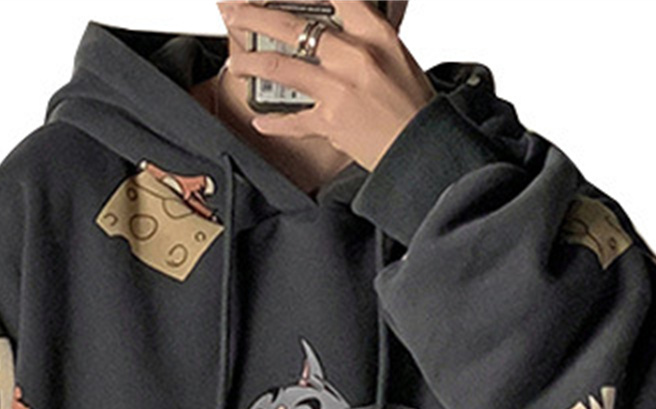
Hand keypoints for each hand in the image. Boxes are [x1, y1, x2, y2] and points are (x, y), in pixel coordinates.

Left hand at [216, 0, 434, 172]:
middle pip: (293, 26)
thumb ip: (364, 37)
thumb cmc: (413, 105)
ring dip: (252, 63)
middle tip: (233, 12)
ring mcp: (339, 88)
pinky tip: (260, 120)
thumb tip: (332, 30)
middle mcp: (354, 55)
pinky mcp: (331, 122)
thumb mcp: (396, 56)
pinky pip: (294, 121)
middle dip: (255, 16)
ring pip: (282, 67)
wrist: (422, 148)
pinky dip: (275, 122)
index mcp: (374, 33)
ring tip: (237, 63)